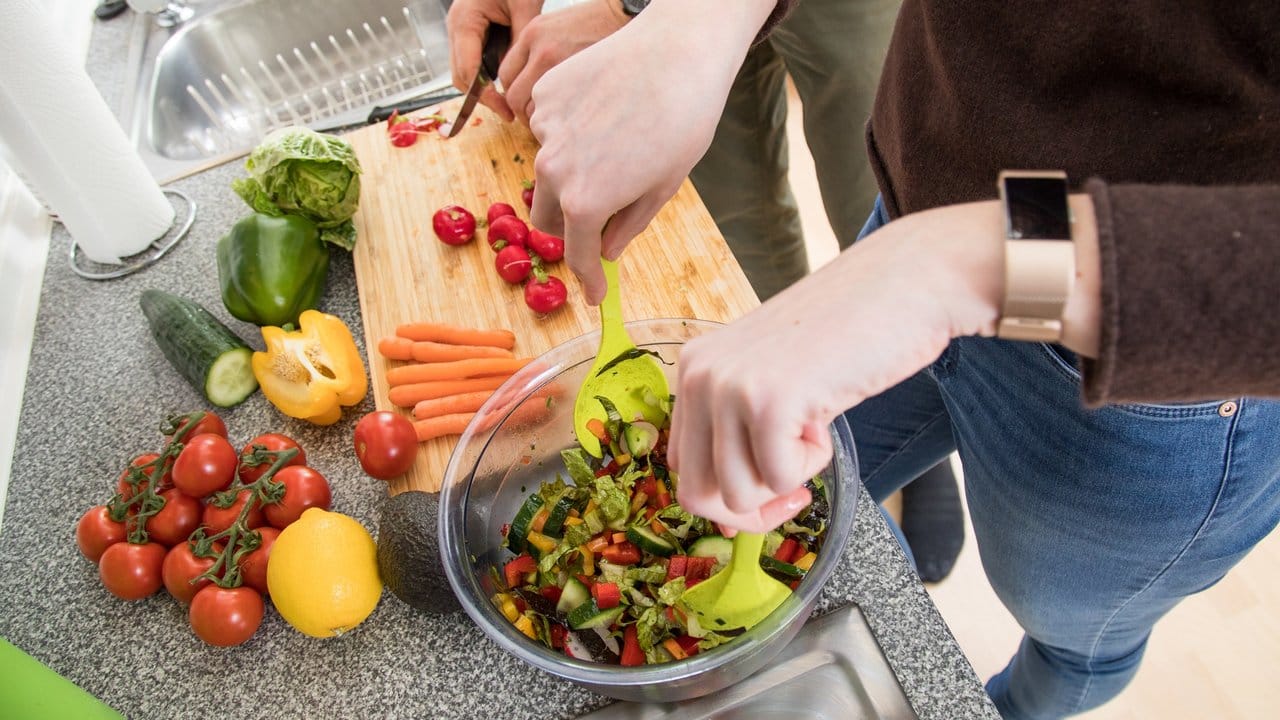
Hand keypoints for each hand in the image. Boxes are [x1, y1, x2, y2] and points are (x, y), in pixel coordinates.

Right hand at [446, 0, 543, 121]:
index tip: (506, 109)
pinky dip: (487, 79)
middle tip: (510, 113)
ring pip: (465, 74)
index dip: (485, 95)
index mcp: (464, 20)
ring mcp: (461, 33)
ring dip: (484, 91)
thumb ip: (521, 38)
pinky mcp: (470, 37)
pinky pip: (474, 64)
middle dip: (482, 98)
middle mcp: (456, 28)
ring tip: (511, 104)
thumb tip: (521, 73)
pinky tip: (508, 87)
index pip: (468, 70)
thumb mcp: (525, 5)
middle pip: (461, 77)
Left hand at [498, 0, 628, 124]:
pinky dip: (557, 118)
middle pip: (514, 95)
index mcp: (531, 34)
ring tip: (555, 120)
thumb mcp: (555, 26)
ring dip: (540, 119)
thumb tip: (526, 86)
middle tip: (536, 119)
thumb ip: (535, 51)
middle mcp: (539, 48)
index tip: (523, 102)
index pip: (505, 75)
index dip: (512, 94)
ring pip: (532, 108)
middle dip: (521, 113)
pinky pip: (555, 109)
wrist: (622, 14)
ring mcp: (558, 63)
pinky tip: (568, 117)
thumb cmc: (593, 23)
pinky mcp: (576, 76)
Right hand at [528, 0, 775, 303]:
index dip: (587, 279)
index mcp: (585, 202)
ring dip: (570, 175)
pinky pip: (549, 126)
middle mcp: (554, 169)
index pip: (576, 255)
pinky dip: (569, 132)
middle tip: (597, 222)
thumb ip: (628, 225)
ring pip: (548, 168)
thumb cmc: (684, 121)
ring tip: (613, 152)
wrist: (679, 52)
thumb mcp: (662, 186)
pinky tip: (604, 115)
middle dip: (570, 228)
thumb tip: (606, 251)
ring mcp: (544, 128)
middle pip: (548, 217)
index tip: (594, 293)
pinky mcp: (545, 94)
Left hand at [669, 202, 1009, 532]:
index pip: (681, 468)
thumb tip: (726, 515)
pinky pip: (779, 480)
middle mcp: (697, 375)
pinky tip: (825, 413)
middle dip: (753, 509)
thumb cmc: (847, 333)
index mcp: (693, 368)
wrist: (903, 284)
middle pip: (698, 495)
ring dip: (786, 477)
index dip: (730, 495)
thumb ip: (738, 428)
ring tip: (813, 425)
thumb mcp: (771, 376)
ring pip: (738, 495)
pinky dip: (813, 463)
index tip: (774, 488)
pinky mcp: (767, 401)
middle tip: (797, 488)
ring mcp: (728, 387)